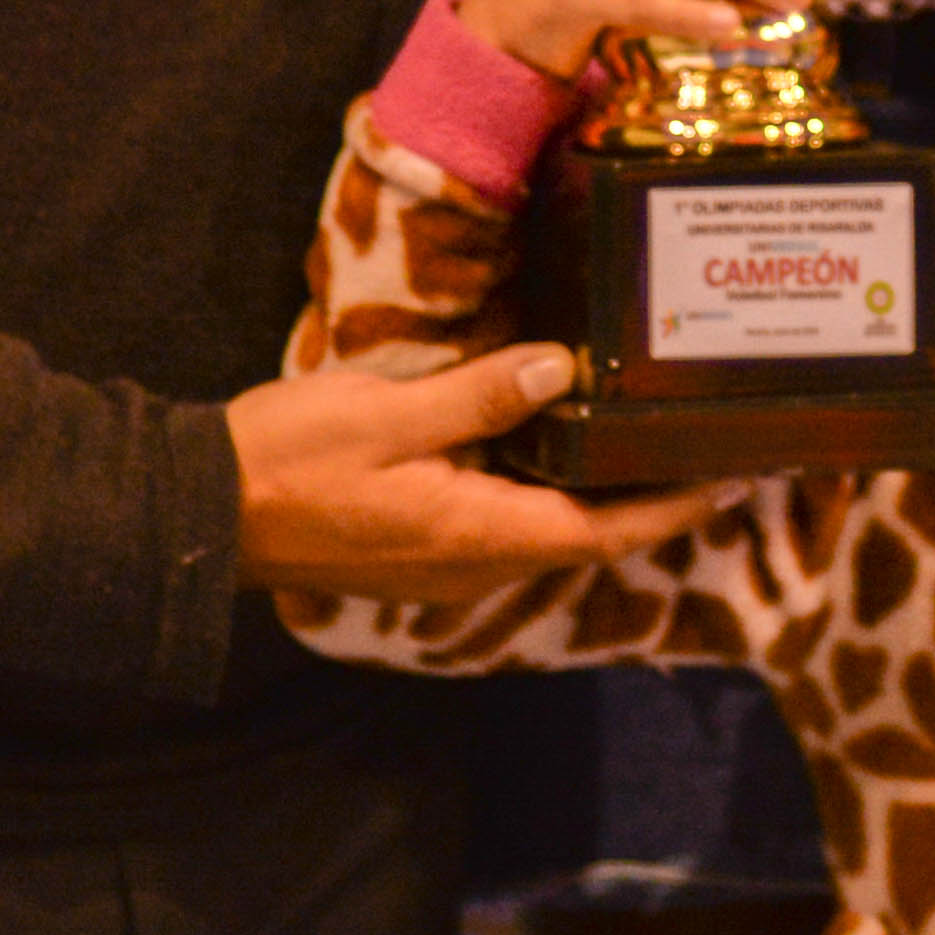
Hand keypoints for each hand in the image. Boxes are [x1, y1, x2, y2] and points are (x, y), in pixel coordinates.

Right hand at [233, 339, 730, 602]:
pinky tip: (557, 446)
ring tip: (649, 442)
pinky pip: (504, 523)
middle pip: (584, 536)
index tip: (735, 478)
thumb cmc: (289, 461)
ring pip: (545, 531)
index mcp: (476, 535)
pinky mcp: (416, 544)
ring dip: (599, 496)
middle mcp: (470, 563)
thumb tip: (564, 371)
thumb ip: (481, 397)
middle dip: (650, 499)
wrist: (199, 511)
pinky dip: (547, 491)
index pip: (602, 531)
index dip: (673, 507)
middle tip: (708, 448)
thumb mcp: (388, 413)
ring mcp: (441, 561)